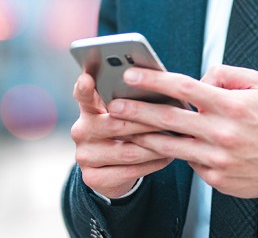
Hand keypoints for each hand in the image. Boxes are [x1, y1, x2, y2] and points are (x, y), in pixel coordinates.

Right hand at [70, 72, 173, 198]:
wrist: (111, 171)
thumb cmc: (122, 132)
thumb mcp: (120, 114)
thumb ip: (128, 99)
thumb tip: (157, 86)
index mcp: (88, 109)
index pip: (82, 94)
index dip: (83, 87)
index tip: (87, 79)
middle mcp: (81, 131)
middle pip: (116, 124)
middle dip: (147, 122)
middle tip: (173, 117)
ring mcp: (85, 156)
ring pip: (127, 151)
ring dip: (156, 145)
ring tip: (176, 138)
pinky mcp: (93, 177)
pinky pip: (130, 171)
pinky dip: (153, 163)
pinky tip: (168, 156)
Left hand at [107, 65, 257, 198]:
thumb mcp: (257, 84)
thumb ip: (225, 74)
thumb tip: (199, 78)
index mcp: (229, 104)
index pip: (184, 87)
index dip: (154, 80)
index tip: (132, 75)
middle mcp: (221, 131)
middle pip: (169, 118)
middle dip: (137, 110)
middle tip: (114, 104)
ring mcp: (217, 157)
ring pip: (170, 146)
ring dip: (142, 137)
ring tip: (122, 130)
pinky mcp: (215, 177)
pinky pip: (188, 162)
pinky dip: (172, 154)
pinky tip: (154, 148)